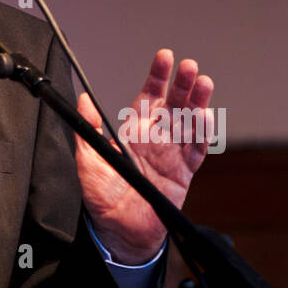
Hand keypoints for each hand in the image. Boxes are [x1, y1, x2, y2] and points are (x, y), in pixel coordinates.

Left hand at [75, 49, 213, 264]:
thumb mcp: (88, 158)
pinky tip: (204, 117)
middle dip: (182, 84)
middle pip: (174, 104)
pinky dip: (202, 134)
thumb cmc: (102, 195)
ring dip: (198, 103)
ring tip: (203, 83)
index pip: (149, 96)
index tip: (165, 57)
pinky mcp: (184, 173)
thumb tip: (83, 99)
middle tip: (189, 66)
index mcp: (135, 130)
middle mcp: (157, 138)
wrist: (118, 230)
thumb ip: (88, 128)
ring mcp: (172, 154)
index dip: (158, 77)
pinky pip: (196, 150)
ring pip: (190, 123)